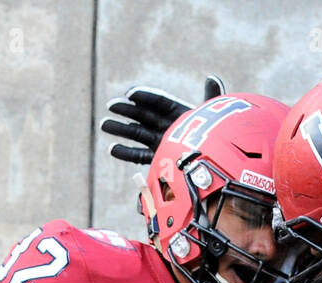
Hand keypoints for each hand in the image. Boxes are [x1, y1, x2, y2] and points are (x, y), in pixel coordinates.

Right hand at [101, 75, 225, 164]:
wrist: (217, 164)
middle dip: (127, 111)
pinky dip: (126, 153)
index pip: (158, 102)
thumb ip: (211, 98)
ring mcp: (160, 142)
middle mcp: (166, 125)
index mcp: (178, 112)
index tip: (131, 94)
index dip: (144, 97)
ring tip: (104, 124)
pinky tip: (112, 148)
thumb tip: (213, 78)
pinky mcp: (158, 159)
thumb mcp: (214, 116)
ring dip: (120, 129)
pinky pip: (139, 155)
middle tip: (111, 106)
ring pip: (137, 134)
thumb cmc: (218, 137)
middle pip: (143, 115)